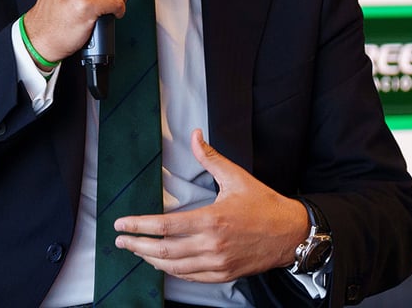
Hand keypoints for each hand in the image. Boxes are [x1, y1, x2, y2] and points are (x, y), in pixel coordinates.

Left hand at [113, 129, 309, 282]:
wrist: (291, 233)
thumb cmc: (264, 205)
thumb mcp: (236, 177)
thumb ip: (210, 158)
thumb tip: (195, 136)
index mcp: (212, 220)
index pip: (165, 226)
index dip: (139, 226)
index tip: (121, 224)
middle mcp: (212, 245)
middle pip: (163, 250)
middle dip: (136, 245)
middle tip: (120, 240)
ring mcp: (217, 263)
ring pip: (173, 267)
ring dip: (150, 259)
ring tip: (136, 250)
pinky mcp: (223, 274)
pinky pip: (190, 276)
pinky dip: (171, 270)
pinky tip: (162, 263)